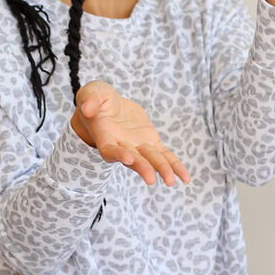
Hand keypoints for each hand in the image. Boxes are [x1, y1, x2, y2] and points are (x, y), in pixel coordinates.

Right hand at [70, 81, 191, 186]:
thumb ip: (89, 100)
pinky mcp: (150, 141)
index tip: (128, 159)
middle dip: (142, 168)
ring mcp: (137, 145)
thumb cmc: (96, 100)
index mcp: (104, 136)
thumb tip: (88, 108)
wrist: (108, 106)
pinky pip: (165, 155)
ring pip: (151, 159)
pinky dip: (175, 165)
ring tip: (171, 181)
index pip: (110, 149)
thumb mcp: (91, 93)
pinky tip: (186, 178)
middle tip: (151, 179)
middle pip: (133, 159)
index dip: (118, 154)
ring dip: (161, 169)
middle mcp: (121, 145)